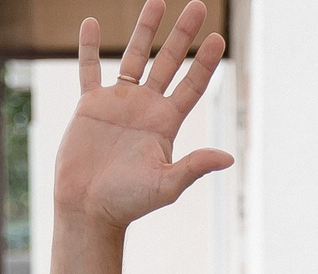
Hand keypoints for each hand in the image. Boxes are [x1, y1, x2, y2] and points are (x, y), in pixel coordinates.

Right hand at [56, 1, 231, 228]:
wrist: (88, 208)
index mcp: (165, 123)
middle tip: (198, 7)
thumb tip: (228, 158)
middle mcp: (145, 108)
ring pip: (132, 57)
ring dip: (144, 29)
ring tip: (156, 0)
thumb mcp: (166, 185)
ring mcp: (118, 103)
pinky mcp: (89, 105)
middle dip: (183, 34)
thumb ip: (193, 166)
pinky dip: (88, 48)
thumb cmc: (128, 202)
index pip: (192, 85)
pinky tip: (91, 22)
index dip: (205, 63)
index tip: (219, 38)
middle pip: (168, 62)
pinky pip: (89, 69)